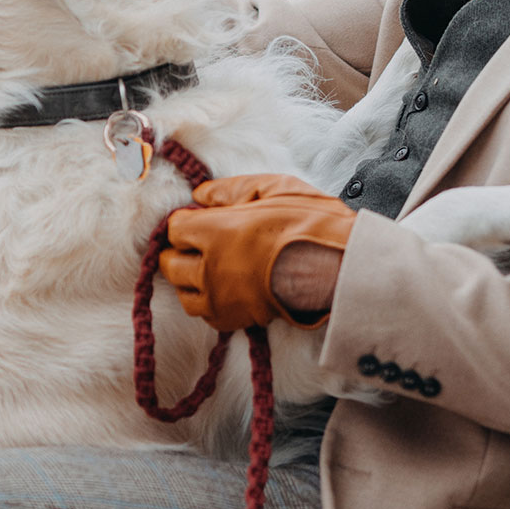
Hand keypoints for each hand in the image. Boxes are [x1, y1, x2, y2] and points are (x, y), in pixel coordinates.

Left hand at [159, 179, 354, 330]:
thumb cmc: (311, 225)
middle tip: (199, 243)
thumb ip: (230, 190)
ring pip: (184, 293)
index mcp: (214, 232)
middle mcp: (209, 268)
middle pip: (171, 263)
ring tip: (209, 268)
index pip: (174, 228)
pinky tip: (224, 289)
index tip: (201, 218)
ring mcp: (220, 298)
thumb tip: (201, 195)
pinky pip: (206, 315)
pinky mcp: (236, 320)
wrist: (338, 268)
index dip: (186, 221)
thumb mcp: (273, 189)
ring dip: (190, 279)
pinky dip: (208, 303)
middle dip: (180, 250)